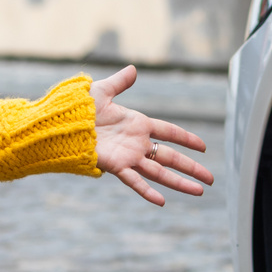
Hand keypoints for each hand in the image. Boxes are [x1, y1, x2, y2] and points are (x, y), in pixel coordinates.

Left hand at [91, 65, 214, 205]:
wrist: (61, 124)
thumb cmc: (79, 108)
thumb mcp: (103, 92)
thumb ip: (120, 83)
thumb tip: (133, 69)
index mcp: (138, 124)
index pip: (170, 132)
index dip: (187, 139)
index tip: (203, 148)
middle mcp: (137, 143)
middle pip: (171, 157)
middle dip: (192, 168)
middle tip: (210, 179)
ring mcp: (129, 156)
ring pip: (160, 172)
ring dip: (180, 182)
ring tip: (199, 192)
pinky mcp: (116, 166)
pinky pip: (135, 181)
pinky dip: (147, 191)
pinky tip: (162, 202)